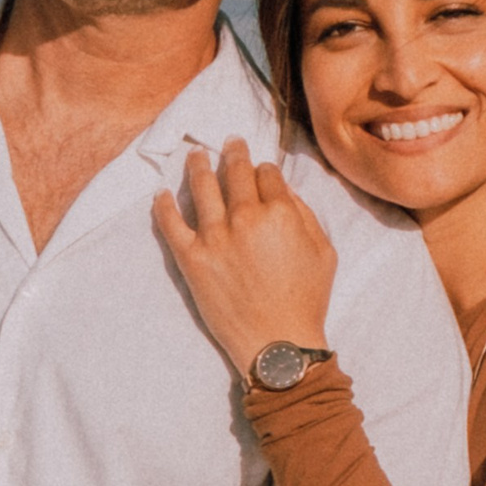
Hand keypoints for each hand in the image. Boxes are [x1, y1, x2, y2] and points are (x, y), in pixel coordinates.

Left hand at [152, 139, 336, 378]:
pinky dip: (164, 205)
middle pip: (236, 172)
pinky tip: (161, 194)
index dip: (265, 169)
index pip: (268, 174)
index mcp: (281, 213)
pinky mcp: (192, 257)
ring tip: (196, 155)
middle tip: (230, 143)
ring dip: (198, 165)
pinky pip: (171, 223)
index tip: (261, 169)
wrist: (277, 343)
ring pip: (202, 187)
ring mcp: (215, 236)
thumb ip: (305, 215)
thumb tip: (284, 191)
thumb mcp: (324, 252)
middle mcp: (246, 217)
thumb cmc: (306, 300)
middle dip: (234, 153)